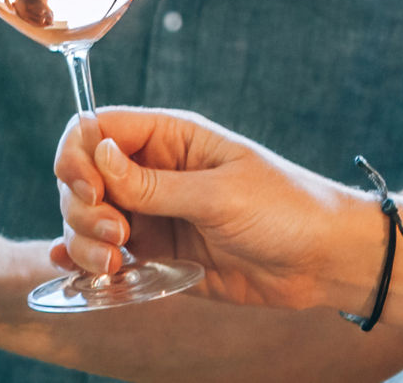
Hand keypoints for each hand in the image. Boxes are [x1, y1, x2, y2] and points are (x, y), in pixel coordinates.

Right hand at [53, 108, 371, 312]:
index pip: (98, 129)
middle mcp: (154, 173)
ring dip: (85, 241)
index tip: (88, 189)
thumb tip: (96, 155)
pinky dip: (87, 264)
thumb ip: (154, 184)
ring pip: (90, 219)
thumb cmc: (286, 210)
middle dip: (82, 206)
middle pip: (84, 177)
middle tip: (115, 235)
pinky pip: (109, 256)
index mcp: (171, 138)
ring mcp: (154, 214)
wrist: (324, 261)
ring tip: (114, 264)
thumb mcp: (220, 194)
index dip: (78, 155)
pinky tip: (78, 273)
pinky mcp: (159, 254)